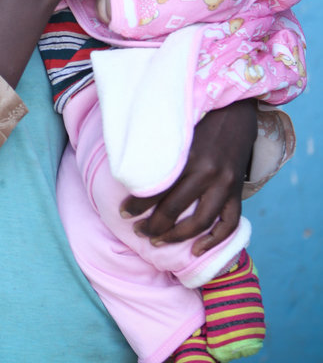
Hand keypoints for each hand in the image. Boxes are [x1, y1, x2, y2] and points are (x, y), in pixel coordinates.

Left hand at [120, 99, 256, 254]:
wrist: (235, 113)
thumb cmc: (197, 121)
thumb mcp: (176, 131)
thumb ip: (159, 151)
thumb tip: (128, 171)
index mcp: (187, 156)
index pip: (156, 188)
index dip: (137, 205)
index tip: (123, 214)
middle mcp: (207, 172)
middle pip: (175, 209)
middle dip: (152, 225)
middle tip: (138, 232)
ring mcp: (225, 184)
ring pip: (200, 222)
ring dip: (176, 236)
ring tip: (158, 241)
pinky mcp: (237, 191)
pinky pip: (230, 223)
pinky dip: (214, 240)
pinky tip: (196, 249)